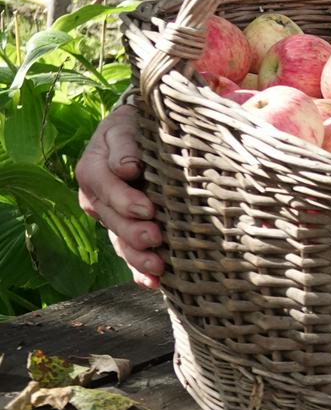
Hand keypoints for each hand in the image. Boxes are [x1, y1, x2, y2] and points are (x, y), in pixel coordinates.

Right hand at [75, 103, 164, 289]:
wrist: (138, 131)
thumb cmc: (134, 125)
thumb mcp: (126, 125)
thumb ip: (125, 144)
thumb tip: (127, 166)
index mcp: (93, 170)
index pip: (106, 188)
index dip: (126, 200)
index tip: (148, 208)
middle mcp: (97, 198)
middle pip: (113, 220)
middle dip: (134, 233)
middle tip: (156, 239)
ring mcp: (110, 217)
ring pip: (120, 240)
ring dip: (137, 257)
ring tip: (158, 268)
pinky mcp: (125, 228)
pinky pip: (128, 251)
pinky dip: (138, 270)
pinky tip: (153, 283)